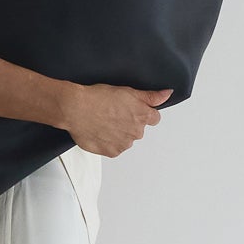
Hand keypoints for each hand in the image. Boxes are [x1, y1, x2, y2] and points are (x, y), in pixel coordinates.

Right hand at [58, 83, 172, 156]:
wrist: (76, 109)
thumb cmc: (99, 97)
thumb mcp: (128, 91)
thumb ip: (150, 96)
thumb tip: (167, 94)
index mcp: (143, 116)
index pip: (154, 118)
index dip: (143, 112)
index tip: (132, 109)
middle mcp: (137, 132)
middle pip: (138, 129)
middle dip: (129, 123)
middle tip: (113, 113)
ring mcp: (124, 144)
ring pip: (126, 139)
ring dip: (118, 133)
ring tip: (103, 122)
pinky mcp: (112, 152)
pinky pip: (114, 148)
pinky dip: (108, 142)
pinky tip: (99, 131)